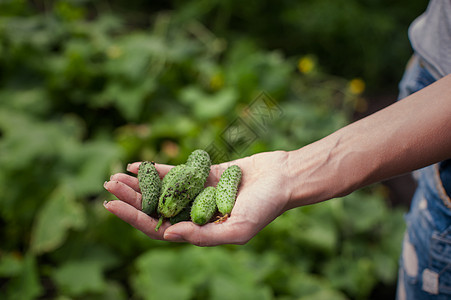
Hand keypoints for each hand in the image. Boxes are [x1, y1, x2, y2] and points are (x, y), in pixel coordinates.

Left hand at [103, 151, 291, 245]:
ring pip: (161, 191)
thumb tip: (167, 235)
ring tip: (115, 177)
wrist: (282, 178)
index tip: (113, 206)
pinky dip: (156, 170)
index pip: (160, 229)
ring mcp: (197, 194)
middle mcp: (195, 214)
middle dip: (131, 199)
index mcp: (200, 232)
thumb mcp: (237, 229)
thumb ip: (203, 236)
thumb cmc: (265, 207)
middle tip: (108, 186)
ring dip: (139, 184)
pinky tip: (137, 165)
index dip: (134, 218)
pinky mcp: (203, 176)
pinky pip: (175, 173)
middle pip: (156, 209)